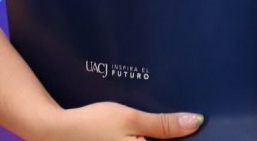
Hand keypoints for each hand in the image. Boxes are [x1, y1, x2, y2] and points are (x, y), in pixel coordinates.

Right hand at [37, 101, 204, 140]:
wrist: (55, 132)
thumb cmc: (91, 124)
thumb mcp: (130, 119)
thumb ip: (163, 125)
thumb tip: (195, 122)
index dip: (185, 140)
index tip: (201, 130)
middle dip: (171, 138)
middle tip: (179, 127)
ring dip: (157, 139)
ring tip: (161, 130)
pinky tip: (144, 135)